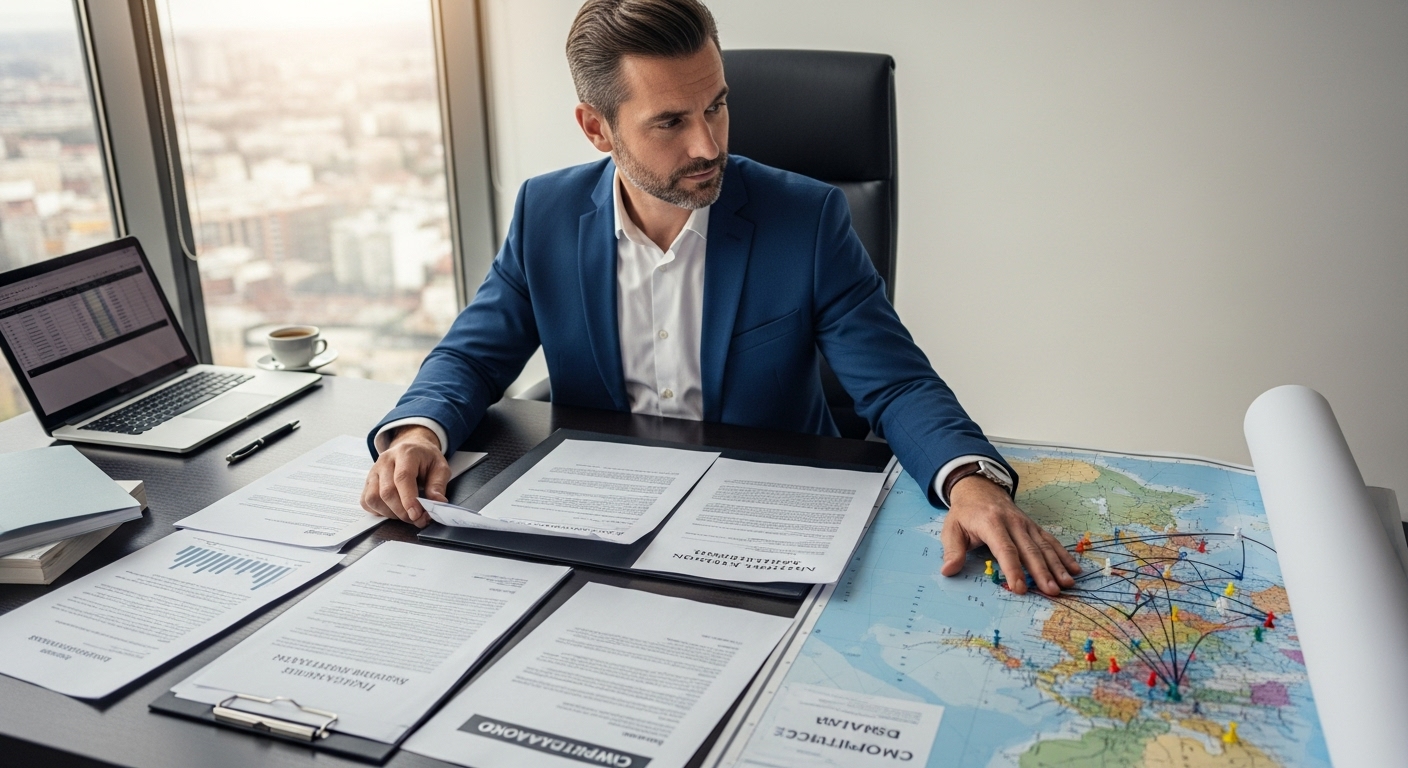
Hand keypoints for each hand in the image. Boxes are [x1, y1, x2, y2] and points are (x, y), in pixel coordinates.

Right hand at [361, 425, 449, 527]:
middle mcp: (385, 461)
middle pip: (387, 492)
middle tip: (418, 519)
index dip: (409, 500)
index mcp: (405, 453)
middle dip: (403, 512)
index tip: (417, 515)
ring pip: (374, 498)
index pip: (402, 478)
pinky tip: (393, 510)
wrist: (411, 448)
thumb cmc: (426, 459)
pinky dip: (379, 511)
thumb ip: (438, 485)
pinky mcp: (367, 482)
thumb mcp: (440, 467)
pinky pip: (366, 502)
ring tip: (406, 514)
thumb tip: (437, 503)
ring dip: (391, 513)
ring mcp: (373, 471)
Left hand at [939, 475, 1080, 595]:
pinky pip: (1050, 541)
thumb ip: (952, 550)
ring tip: (1067, 584)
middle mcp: (1013, 523)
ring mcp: (1026, 524)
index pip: (1005, 549)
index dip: (1013, 569)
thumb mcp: (952, 529)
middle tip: (1052, 591)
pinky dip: (1063, 555)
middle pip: (1029, 550)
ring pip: (1044, 546)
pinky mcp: (1034, 527)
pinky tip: (1074, 570)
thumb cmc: (965, 514)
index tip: (1020, 588)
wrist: (980, 489)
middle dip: (1042, 572)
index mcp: (991, 523)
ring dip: (1057, 566)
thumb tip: (948, 571)